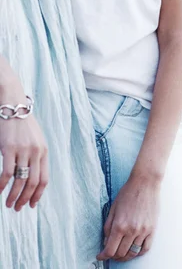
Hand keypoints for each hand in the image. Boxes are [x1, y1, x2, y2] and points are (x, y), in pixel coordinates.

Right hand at [0, 78, 48, 210]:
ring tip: (8, 204)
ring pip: (20, 181)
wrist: (13, 105)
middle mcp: (36, 151)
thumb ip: (36, 156)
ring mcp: (23, 150)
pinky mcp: (9, 148)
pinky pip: (6, 173)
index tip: (32, 205)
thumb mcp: (35, 139)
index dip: (38, 194)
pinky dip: (2, 185)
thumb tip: (32, 177)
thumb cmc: (22, 124)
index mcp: (44, 150)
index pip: (44, 179)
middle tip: (17, 208)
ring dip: (14, 196)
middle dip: (25, 199)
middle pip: (33, 183)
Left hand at [97, 174, 159, 261]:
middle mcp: (131, 230)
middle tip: (111, 253)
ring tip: (121, 253)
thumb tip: (106, 242)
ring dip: (125, 256)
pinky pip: (145, 248)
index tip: (101, 256)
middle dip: (113, 256)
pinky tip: (133, 250)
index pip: (110, 250)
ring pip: (133, 253)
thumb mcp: (113, 208)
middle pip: (121, 254)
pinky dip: (138, 253)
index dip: (103, 256)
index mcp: (119, 225)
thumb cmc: (128, 192)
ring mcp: (143, 231)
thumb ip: (108, 227)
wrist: (145, 182)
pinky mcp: (152, 229)